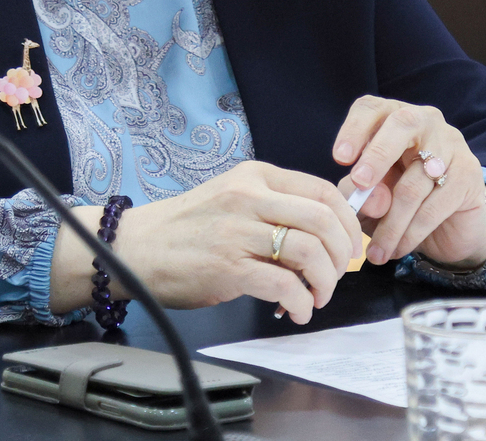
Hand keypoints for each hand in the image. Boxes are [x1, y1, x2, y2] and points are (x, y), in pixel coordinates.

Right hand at [49, 161, 360, 323]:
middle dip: (343, 256)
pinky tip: (294, 310)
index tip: (352, 247)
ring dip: (325, 283)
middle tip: (337, 277)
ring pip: (310, 252)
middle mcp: (248, 197)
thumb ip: (273, 206)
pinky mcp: (228, 267)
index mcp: (254, 176)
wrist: (134, 247)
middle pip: (324, 220)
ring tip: (314, 297)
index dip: (349, 223)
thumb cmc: (186, 229)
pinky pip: (285, 285)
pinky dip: (300, 303)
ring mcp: (237, 231)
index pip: (323, 190)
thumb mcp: (232, 198)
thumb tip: (328, 234)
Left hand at [332, 96, 485, 269]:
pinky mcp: (469, 174)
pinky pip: (435, 205)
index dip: (354, 129)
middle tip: (360, 184)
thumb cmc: (398, 199)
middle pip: (401, 125)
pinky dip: (412, 232)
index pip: (371, 109)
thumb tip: (367, 197)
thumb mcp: (369, 195)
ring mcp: (451, 144)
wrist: (450, 226)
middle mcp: (424, 121)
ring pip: (415, 180)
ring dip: (392, 223)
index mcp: (392, 117)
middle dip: (377, 155)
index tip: (339, 158)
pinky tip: (398, 249)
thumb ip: (359, 192)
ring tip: (376, 252)